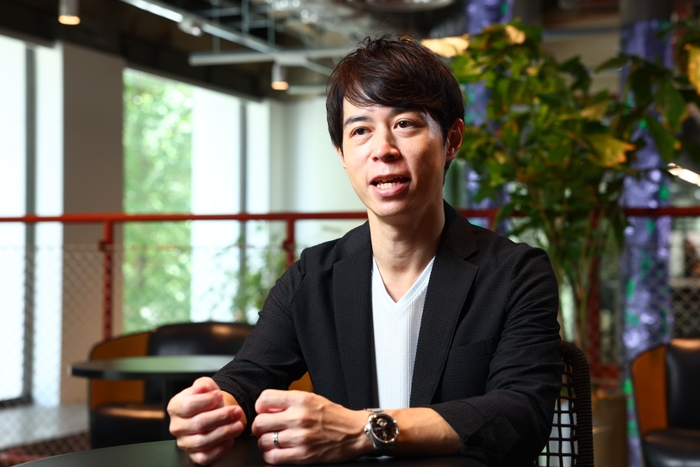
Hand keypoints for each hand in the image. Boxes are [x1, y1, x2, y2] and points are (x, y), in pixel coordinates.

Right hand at [167, 377, 245, 465]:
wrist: (213, 411)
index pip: (188, 406)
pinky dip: (220, 449)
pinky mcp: (193, 455)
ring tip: (238, 425)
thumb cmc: (208, 400)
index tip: (219, 395)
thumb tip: (202, 388)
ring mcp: (184, 443)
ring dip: (224, 433)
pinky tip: (230, 439)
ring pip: (202, 442)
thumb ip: (203, 385)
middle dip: (221, 417)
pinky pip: (205, 457)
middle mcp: (177, 427)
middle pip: (198, 424)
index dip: (206, 401)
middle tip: (237, 411)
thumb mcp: (206, 386)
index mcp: (175, 407)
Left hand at [251, 390, 370, 463]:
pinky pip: (273, 457)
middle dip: (259, 427)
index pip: (264, 399)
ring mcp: (300, 437)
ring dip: (265, 442)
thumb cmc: (335, 416)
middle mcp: (299, 417)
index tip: (264, 411)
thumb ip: (290, 402)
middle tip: (265, 428)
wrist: (355, 432)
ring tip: (273, 440)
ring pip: (264, 441)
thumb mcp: (313, 399)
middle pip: (260, 422)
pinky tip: (278, 451)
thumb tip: (267, 409)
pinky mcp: (303, 455)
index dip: (260, 406)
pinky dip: (270, 455)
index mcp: (301, 400)